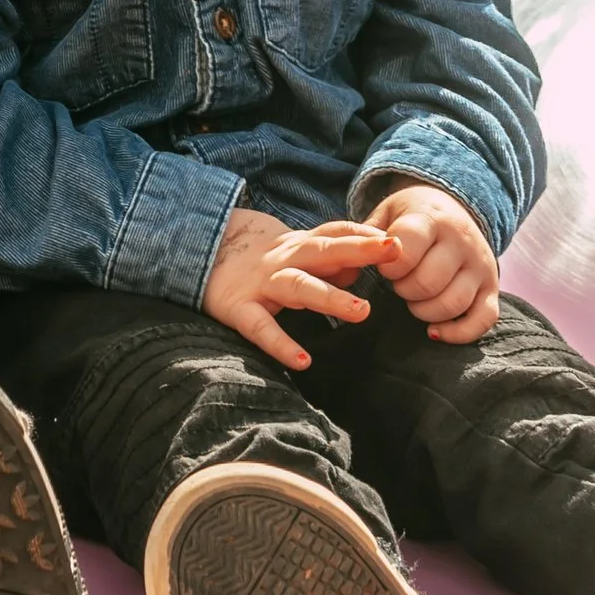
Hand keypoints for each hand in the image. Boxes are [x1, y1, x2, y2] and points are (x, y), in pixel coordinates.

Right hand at [201, 208, 395, 373]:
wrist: (195, 252)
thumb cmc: (257, 260)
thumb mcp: (291, 252)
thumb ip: (327, 260)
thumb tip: (361, 269)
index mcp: (297, 245)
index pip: (334, 232)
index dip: (365, 234)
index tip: (399, 241)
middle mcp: (282, 260)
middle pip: (324, 250)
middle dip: (360, 250)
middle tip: (395, 253)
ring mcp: (261, 284)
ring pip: (298, 286)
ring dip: (330, 297)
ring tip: (361, 312)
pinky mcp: (239, 309)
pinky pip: (261, 329)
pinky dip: (280, 345)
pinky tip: (302, 362)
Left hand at [364, 183, 499, 342]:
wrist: (452, 206)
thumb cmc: (410, 216)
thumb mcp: (386, 212)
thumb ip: (367, 234)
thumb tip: (352, 260)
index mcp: (431, 218)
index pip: (407, 249)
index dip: (389, 266)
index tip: (384, 267)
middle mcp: (461, 241)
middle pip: (428, 282)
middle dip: (404, 290)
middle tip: (398, 283)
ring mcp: (480, 266)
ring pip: (453, 303)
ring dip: (424, 310)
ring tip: (414, 299)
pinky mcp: (492, 288)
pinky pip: (483, 320)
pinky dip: (457, 333)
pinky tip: (433, 330)